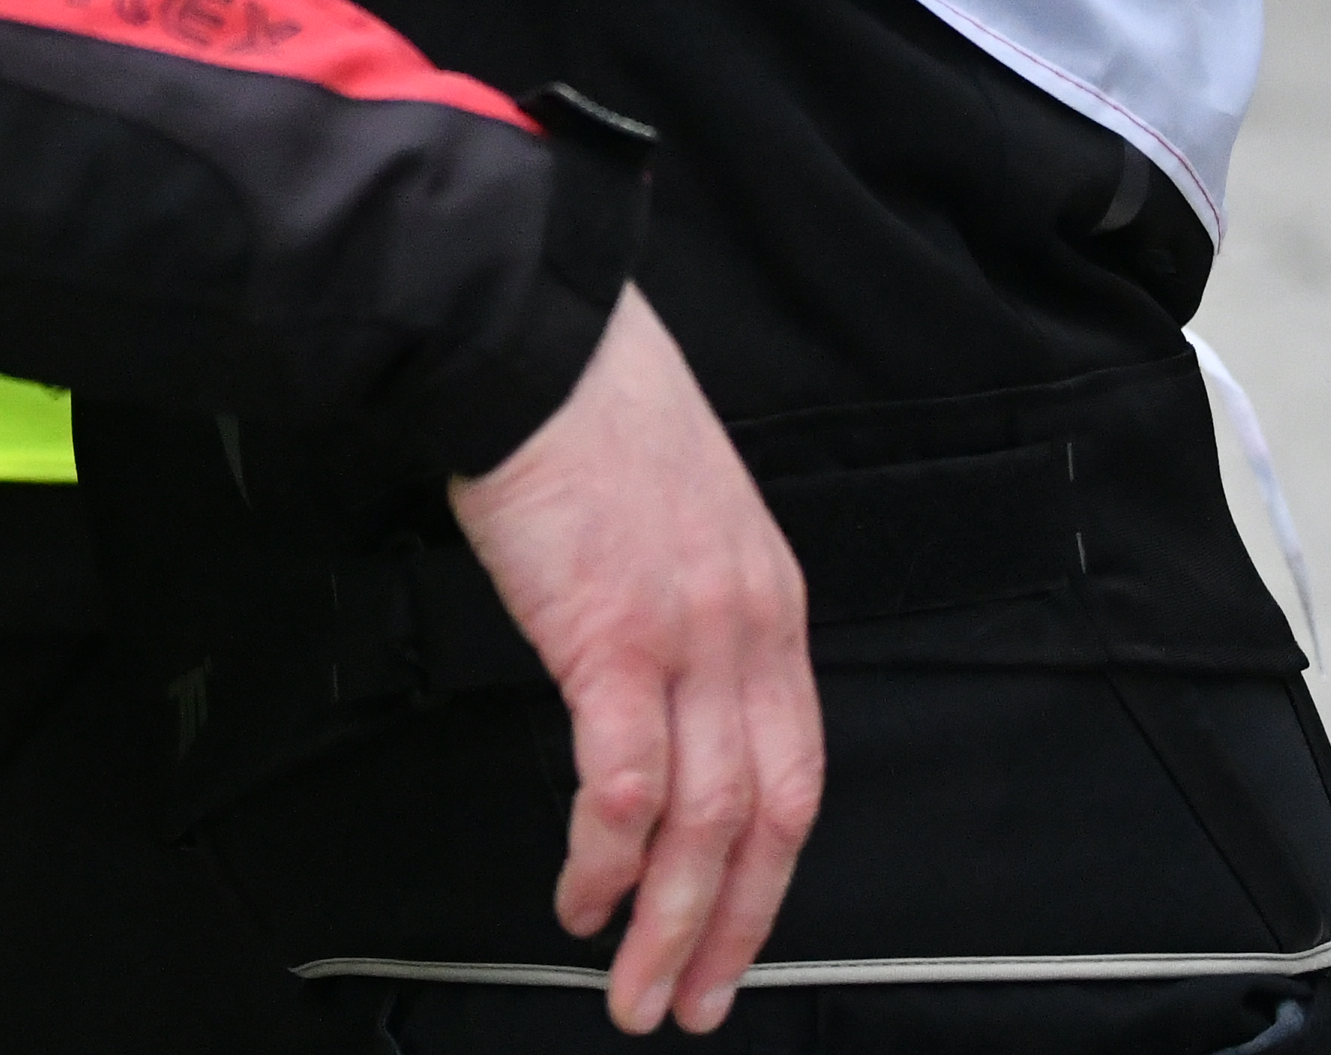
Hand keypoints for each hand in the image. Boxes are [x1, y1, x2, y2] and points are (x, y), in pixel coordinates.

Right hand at [446, 288, 817, 1030]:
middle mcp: (748, 630)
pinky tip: (580, 893)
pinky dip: (607, 858)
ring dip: (667, 924)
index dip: (770, 873)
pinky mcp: (612, 639)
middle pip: (766, 819)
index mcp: (769, 603)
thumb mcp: (681, 516)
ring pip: (704, 825)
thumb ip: (687, 607)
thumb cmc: (588, 413)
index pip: (793, 771)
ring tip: (630, 984)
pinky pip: (626, 787)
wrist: (537, 342)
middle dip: (732, 930)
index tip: (736, 933)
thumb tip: (652, 692)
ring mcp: (688, 638)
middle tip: (692, 1000)